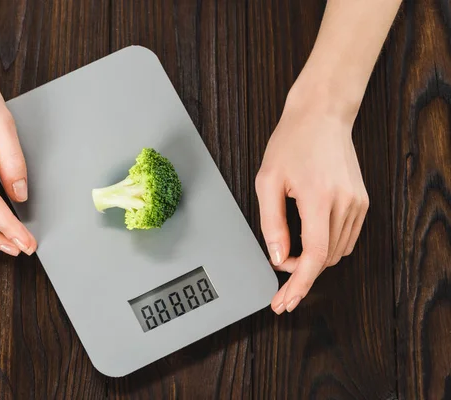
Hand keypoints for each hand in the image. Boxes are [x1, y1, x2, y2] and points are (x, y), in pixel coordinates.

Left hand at [255, 91, 368, 313]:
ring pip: (337, 251)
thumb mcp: (267, 181)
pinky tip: (308, 243)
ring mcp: (358, 203)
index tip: (286, 301)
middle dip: (299, 273)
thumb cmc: (291, 142)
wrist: (322, 115)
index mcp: (319, 198)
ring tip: (288, 255)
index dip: (300, 284)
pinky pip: (346, 238)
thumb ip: (271, 222)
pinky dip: (326, 247)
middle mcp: (345, 203)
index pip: (315, 256)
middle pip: (325, 258)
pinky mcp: (362, 201)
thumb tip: (277, 257)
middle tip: (277, 276)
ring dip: (313, 260)